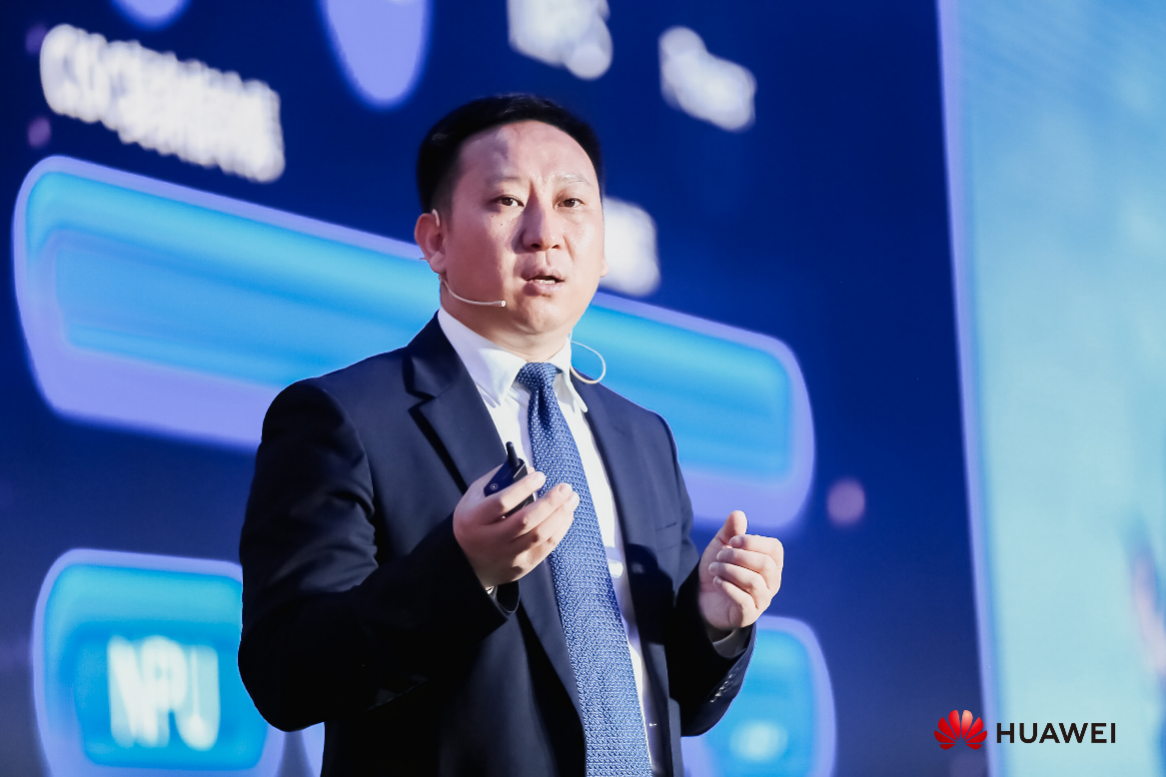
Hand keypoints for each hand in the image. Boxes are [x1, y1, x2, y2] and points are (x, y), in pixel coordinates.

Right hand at [453, 466, 578, 588]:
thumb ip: (498, 480)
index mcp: (476, 519)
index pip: (501, 503)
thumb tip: (530, 471)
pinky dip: (560, 529)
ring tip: (572, 499)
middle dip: (549, 503)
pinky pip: (546, 547)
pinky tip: (567, 515)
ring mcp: (509, 555)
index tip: (540, 476)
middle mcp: (492, 539)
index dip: (523, 488)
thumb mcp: (474, 497)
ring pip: (539, 535)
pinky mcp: (523, 565)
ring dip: (560, 515)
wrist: (468, 564)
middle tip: (565, 488)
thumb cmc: (474, 523)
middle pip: (525, 521)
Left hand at [698, 511, 783, 637]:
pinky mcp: (748, 615)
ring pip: (754, 581)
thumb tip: (738, 514)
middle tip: (719, 557)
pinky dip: (727, 587)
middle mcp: (772, 582)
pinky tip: (716, 581)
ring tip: (714, 569)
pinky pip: (743, 600)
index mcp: (771, 564)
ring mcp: (762, 600)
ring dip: (729, 571)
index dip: (754, 542)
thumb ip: (731, 531)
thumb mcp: (722, 546)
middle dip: (738, 556)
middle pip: (765, 565)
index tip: (732, 541)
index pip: (774, 549)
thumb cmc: (720, 569)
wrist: (703, 598)